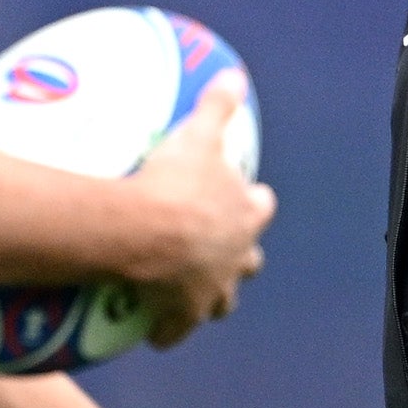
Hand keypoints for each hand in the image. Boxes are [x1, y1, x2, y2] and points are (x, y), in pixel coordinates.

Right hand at [121, 71, 275, 346]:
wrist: (147, 232)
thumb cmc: (176, 180)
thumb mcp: (199, 135)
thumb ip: (218, 106)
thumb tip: (233, 73)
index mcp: (244, 213)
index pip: (260, 206)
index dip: (251, 202)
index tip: (241, 199)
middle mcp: (237, 255)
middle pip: (249, 260)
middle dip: (239, 254)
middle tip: (216, 248)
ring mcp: (212, 288)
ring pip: (223, 300)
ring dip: (211, 296)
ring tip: (193, 295)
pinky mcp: (183, 315)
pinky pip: (176, 330)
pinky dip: (169, 331)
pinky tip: (157, 333)